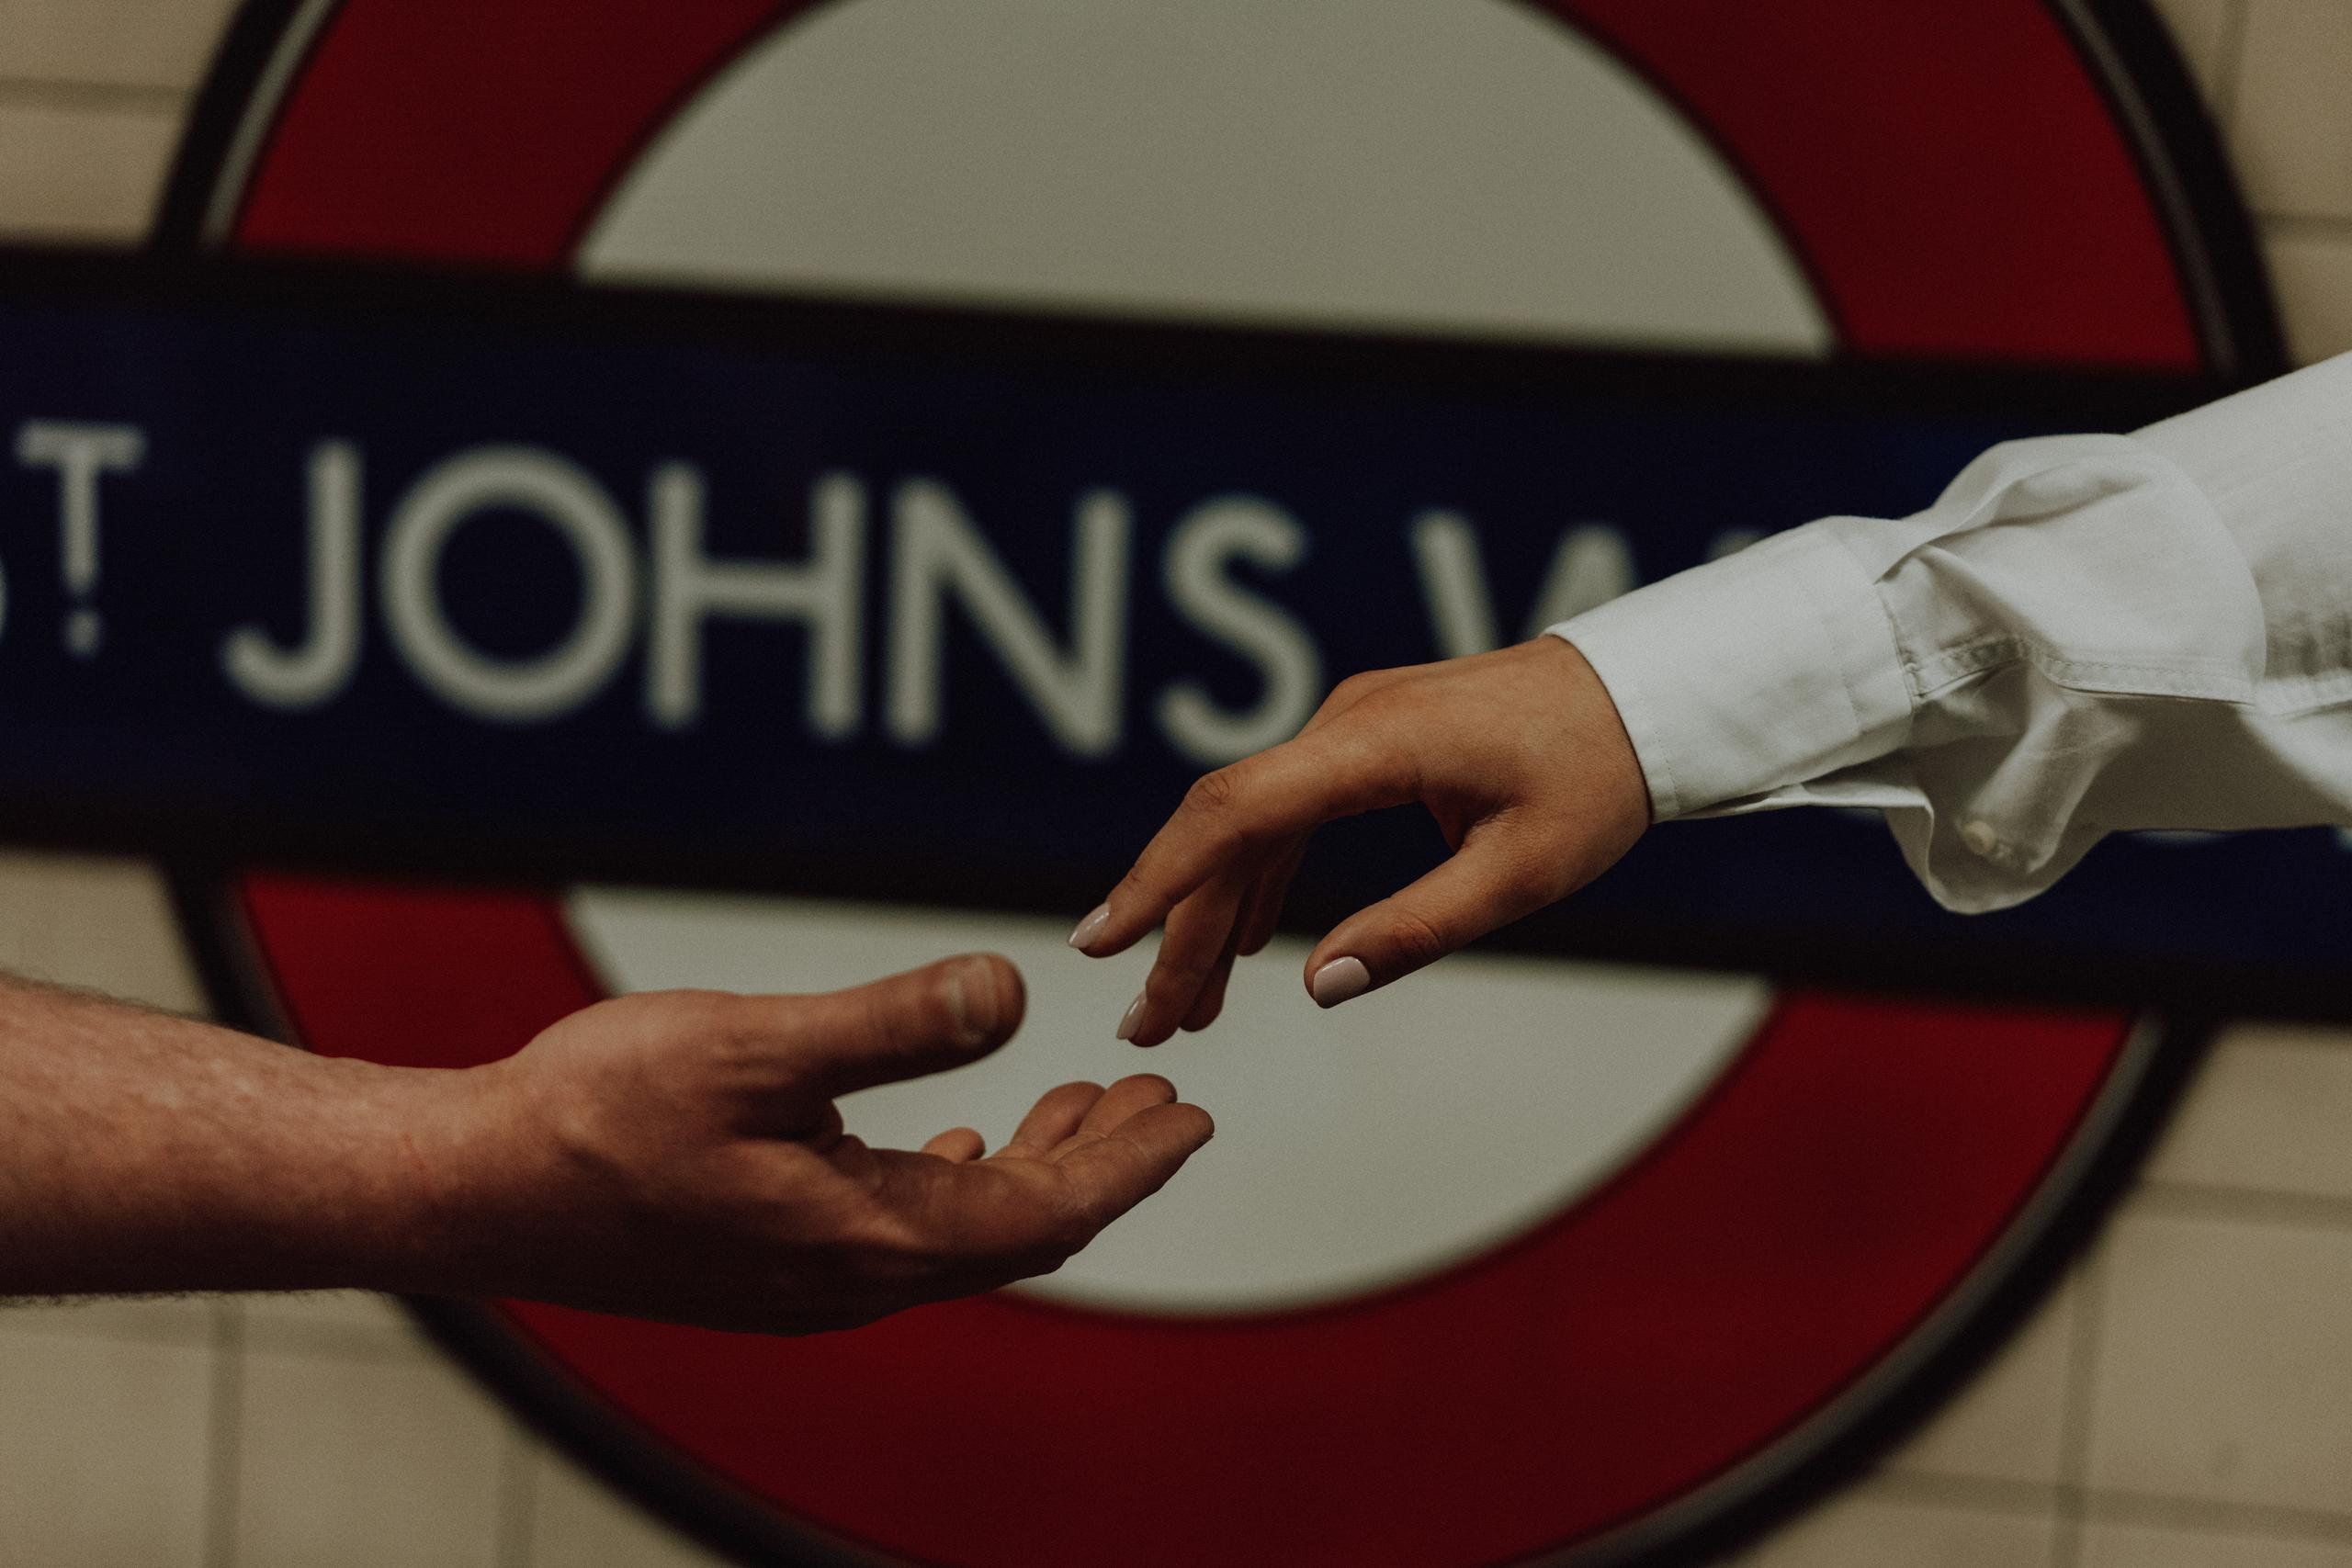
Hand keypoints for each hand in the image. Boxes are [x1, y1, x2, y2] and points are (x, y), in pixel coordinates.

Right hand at [442, 954, 1212, 1332]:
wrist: (469, 1193)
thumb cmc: (593, 1117)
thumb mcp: (752, 1045)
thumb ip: (891, 1023)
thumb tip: (1010, 991)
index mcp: (862, 1239)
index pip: (1044, 1215)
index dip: (1129, 1165)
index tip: (1194, 1118)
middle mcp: (848, 1281)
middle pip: (1018, 1232)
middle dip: (1100, 1163)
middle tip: (1161, 1099)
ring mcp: (806, 1281)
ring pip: (961, 1235)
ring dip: (1031, 1168)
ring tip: (1081, 1101)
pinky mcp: (766, 1265)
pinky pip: (898, 1235)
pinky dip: (954, 1183)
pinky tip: (949, 1144)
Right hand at [1070, 637, 1648, 1044]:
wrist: (1645, 694)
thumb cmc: (1597, 775)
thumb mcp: (1522, 874)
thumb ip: (1416, 930)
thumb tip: (1318, 987)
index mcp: (1374, 747)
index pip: (1233, 813)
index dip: (1159, 880)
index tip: (1103, 943)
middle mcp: (1345, 724)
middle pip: (1226, 830)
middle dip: (1176, 931)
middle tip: (1146, 1026)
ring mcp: (1352, 727)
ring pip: (1250, 825)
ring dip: (1211, 914)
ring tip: (1187, 1009)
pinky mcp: (1368, 742)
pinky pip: (1287, 811)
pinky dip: (1257, 878)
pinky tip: (1241, 943)